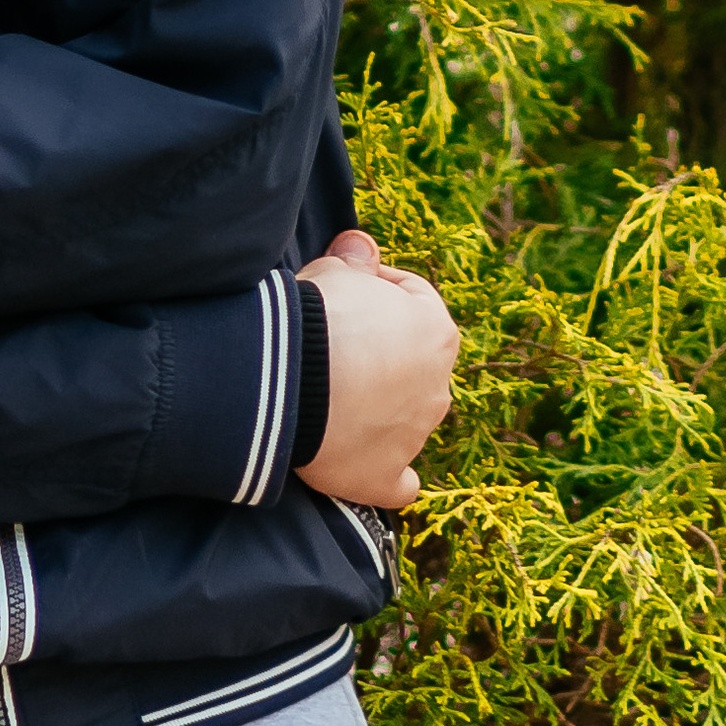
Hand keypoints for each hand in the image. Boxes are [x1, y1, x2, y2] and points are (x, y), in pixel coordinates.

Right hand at [295, 230, 458, 513]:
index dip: (376, 290)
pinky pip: (396, 481)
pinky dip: (383, 472)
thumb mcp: (335, 271)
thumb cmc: (318, 315)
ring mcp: (415, 436)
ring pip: (404, 418)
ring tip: (326, 396)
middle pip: (411, 362)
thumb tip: (361, 245)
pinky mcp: (385, 476)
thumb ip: (356, 260)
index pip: (412, 300)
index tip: (341, 292)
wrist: (287, 378)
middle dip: (379, 353)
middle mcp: (437, 386)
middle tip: (329, 344)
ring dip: (377, 408)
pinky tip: (361, 462)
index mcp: (436, 331)